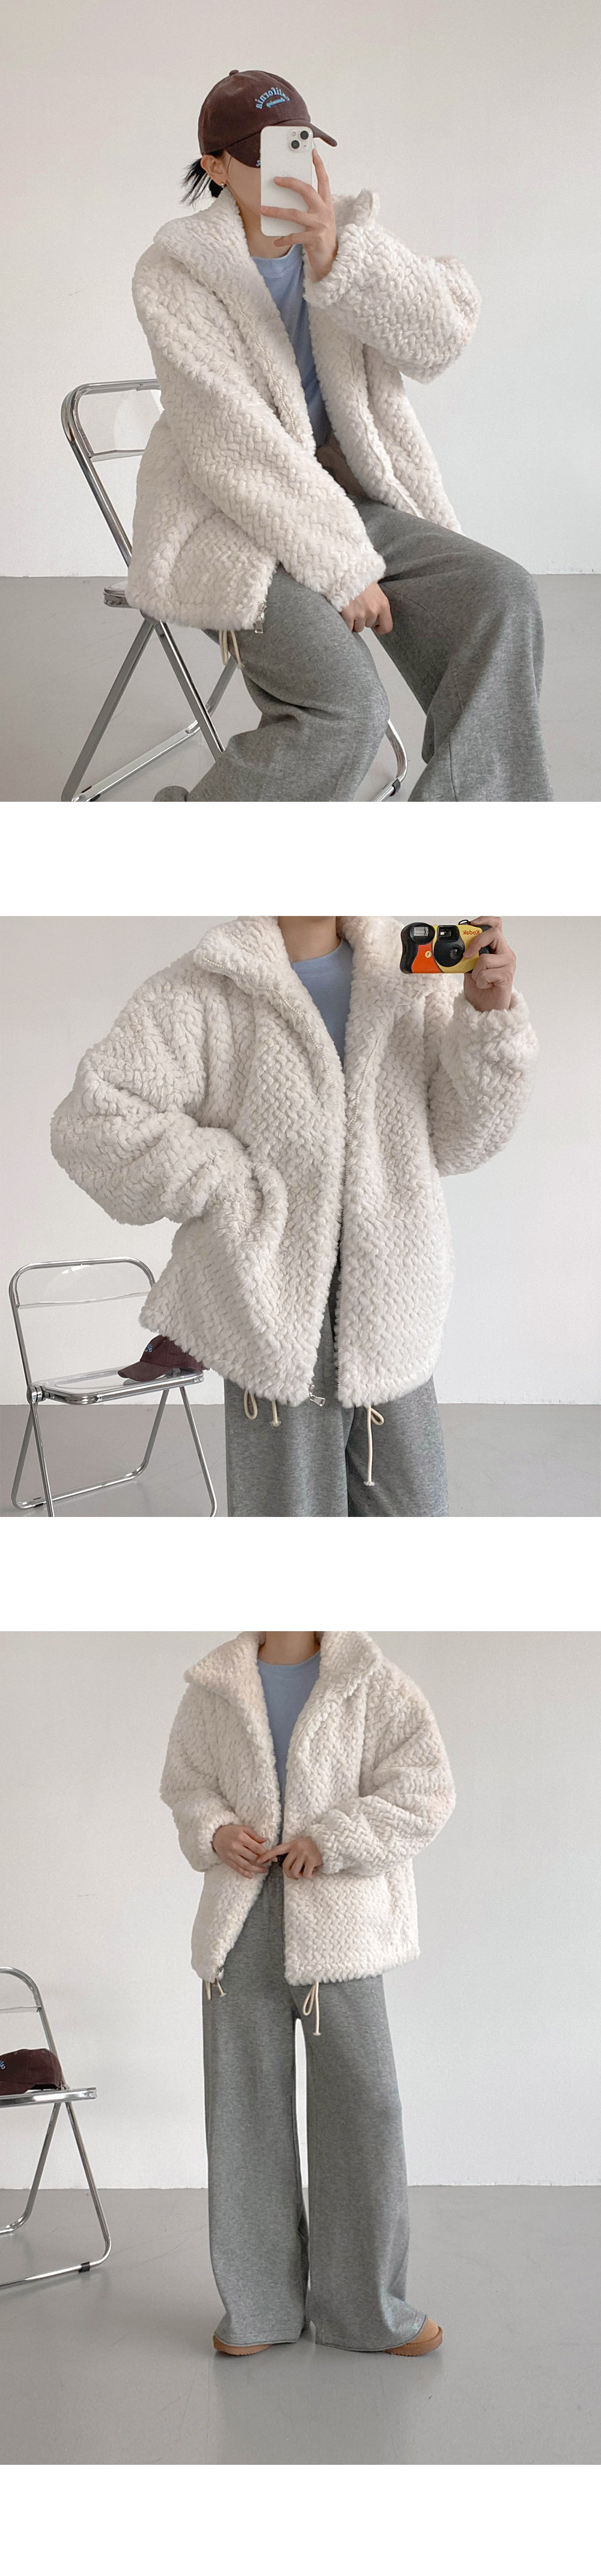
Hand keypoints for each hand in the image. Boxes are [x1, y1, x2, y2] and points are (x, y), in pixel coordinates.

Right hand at [212, 1822, 271, 1876]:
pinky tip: (251, 1876)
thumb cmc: (231, 1830)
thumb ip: (254, 1835)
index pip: (257, 1848)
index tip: (274, 1858)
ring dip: (256, 1869)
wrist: (215, 1835)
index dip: (267, 1854)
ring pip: (246, 1865)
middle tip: (269, 1863)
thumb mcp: (243, 1829)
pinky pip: (237, 1869)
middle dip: (263, 1861)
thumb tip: (266, 1840)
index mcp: (241, 1837)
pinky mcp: (227, 1861)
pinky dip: (244, 1873)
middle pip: (252, 1857)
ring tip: (264, 1870)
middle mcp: (236, 1847)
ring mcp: (231, 1855)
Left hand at [263, 150, 336, 278]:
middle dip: (291, 183)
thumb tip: (285, 199)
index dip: (318, 165)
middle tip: (276, 179)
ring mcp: (320, 225)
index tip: (312, 151)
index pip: (324, 180)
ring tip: (263, 209)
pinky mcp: (315, 239)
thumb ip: (306, 208)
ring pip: (295, 214)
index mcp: (326, 203)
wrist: (331, 260)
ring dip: (277, 212)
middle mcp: (324, 211)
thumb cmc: (321, 237)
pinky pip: (294, 236)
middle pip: (307, 191)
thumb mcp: (317, 219)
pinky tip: (275, 240)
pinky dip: (283, 239)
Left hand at [263, 1834, 323, 1878]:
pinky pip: (306, 1875)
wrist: (330, 1842)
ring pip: (295, 1872)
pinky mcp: (312, 1860)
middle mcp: (297, 1848)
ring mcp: (304, 1854)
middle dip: (290, 1874)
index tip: (258, 1861)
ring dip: (300, 1876)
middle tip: (298, 1875)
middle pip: (285, 1867)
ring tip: (307, 1872)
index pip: (276, 1849)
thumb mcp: (302, 1844)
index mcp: (292, 1844)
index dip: (266, 1855)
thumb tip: (286, 1867)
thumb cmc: (315, 1846)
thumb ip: (293, 1852)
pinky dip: (309, 1876)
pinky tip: (314, 1872)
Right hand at [339, 581, 392, 635]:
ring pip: (357, 627)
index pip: (387, 626)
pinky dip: (344, 621)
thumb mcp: (375, 589)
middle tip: (356, 607)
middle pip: (368, 625)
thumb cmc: (359, 576)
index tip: (376, 628)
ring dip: (353, 621)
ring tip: (349, 607)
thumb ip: (377, 603)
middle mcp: (373, 610)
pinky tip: (343, 611)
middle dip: (362, 619)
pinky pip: (347, 626)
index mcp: (382, 604)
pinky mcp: (348, 615)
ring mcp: (360, 613)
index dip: (381, 629)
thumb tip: (378, 616)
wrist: (345, 570)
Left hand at [463, 918, 515, 1012]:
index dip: (485, 920)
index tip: (471, 924)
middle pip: (494, 933)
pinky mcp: (507, 976)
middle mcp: (506, 954)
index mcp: (498, 949)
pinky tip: (485, 986)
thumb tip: (458, 947)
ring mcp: (508, 964)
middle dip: (476, 943)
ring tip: (480, 980)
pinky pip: (486, 973)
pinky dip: (480, 981)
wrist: (486, 1009)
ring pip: (485, 958)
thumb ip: (468, 956)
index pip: (497, 925)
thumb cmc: (481, 989)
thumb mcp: (469, 968)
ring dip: (476, 971)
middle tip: (467, 956)